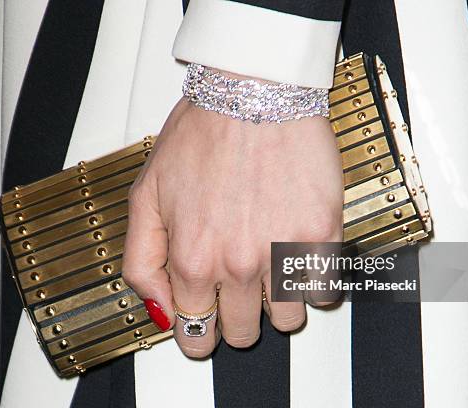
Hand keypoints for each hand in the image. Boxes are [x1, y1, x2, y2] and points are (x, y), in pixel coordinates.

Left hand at [122, 96, 342, 357]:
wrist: (253, 94)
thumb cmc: (201, 137)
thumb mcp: (145, 196)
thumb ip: (142, 262)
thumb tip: (159, 312)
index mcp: (193, 260)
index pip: (195, 335)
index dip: (198, 335)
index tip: (205, 325)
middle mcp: (239, 266)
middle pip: (242, 336)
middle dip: (235, 319)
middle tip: (237, 289)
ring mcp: (283, 252)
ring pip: (288, 322)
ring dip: (278, 304)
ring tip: (271, 269)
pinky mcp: (322, 234)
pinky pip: (325, 291)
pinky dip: (313, 283)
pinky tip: (299, 258)